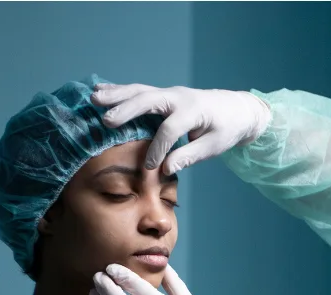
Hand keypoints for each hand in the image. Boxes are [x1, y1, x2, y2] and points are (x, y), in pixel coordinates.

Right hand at [91, 84, 270, 174]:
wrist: (236, 109)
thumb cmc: (226, 129)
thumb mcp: (213, 146)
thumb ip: (189, 156)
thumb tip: (166, 168)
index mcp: (193, 110)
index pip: (170, 129)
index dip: (158, 148)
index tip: (148, 166)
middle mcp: (178, 97)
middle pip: (149, 101)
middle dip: (127, 110)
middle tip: (105, 120)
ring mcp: (169, 93)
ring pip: (139, 91)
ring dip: (116, 95)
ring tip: (94, 98)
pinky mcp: (163, 95)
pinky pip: (139, 91)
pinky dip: (119, 90)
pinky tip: (100, 89)